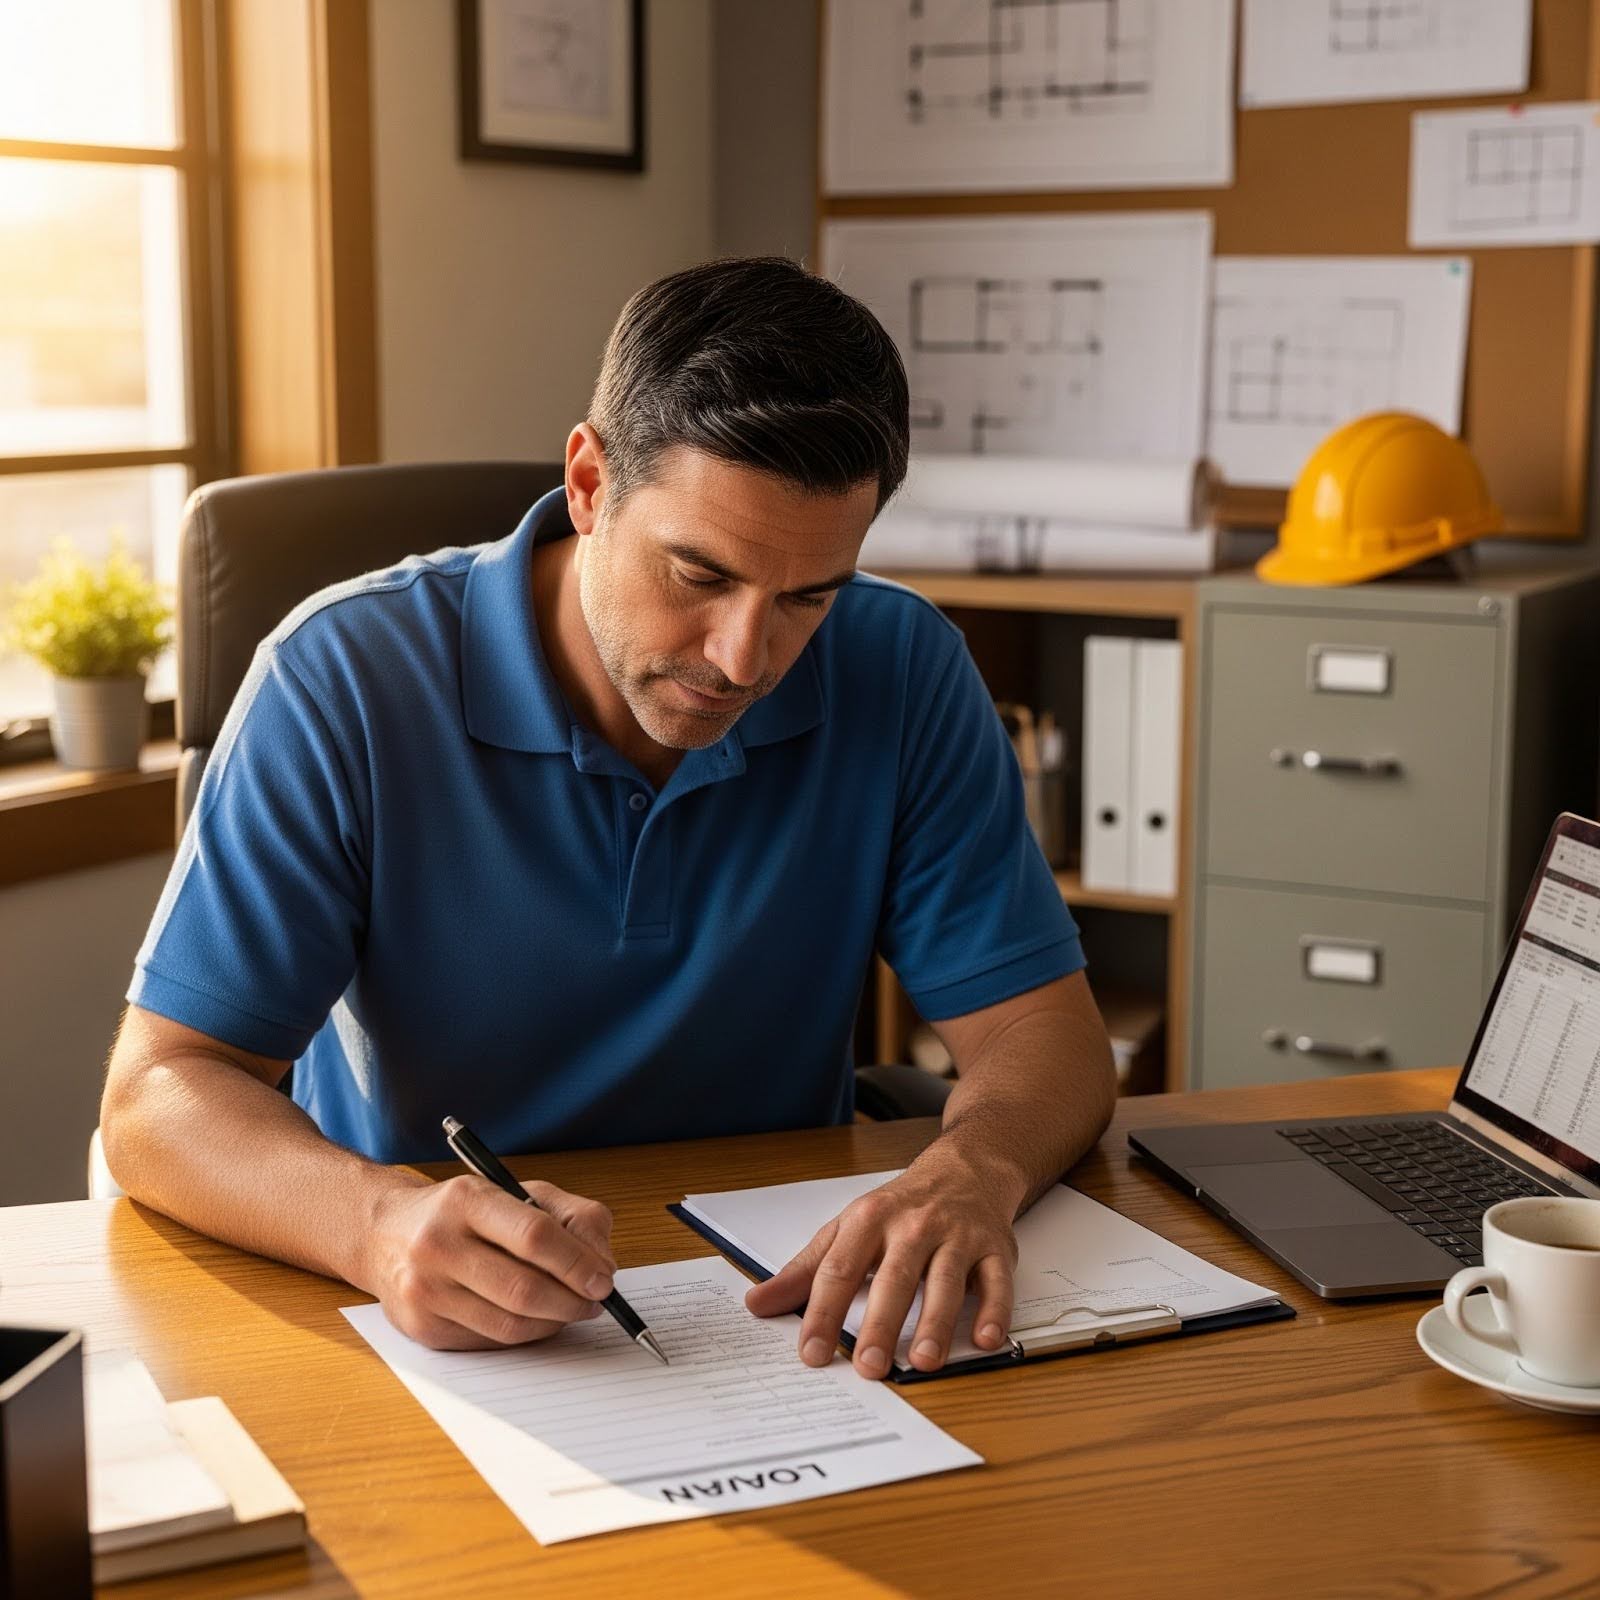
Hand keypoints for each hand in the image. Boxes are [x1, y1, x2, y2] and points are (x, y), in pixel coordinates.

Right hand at [364, 1176, 615, 1349]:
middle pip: (523, 1288)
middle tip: (595, 1302)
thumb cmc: (464, 1213)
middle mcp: (438, 1243)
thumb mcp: (518, 1192)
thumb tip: (602, 1265)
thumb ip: (572, 1217)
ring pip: (509, 1323)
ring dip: (553, 1323)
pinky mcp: (420, 1327)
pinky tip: (534, 1319)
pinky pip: (489, 1341)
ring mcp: (425, 1289)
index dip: (577, 1262)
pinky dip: (523, 1334)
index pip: (534, 1235)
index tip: (604, 1279)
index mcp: (467, 1199)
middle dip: (571, 1301)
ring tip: (570, 1310)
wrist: (385, 1234)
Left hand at [743, 1149, 1019, 1378]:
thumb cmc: (898, 1208)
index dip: (822, 1311)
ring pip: (947, 1280)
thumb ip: (805, 1270)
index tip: (810, 1352)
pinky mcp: (994, 1248)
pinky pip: (997, 1281)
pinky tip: (986, 1339)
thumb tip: (757, 1305)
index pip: (840, 1269)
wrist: (964, 1170)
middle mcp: (913, 1226)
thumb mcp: (847, 1229)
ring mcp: (957, 1236)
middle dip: (881, 1323)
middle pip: (894, 1277)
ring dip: (937, 1322)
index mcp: (869, 1220)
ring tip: (923, 1360)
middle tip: (868, 1366)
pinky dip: (995, 1310)